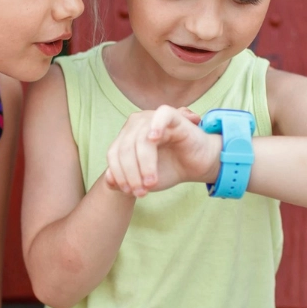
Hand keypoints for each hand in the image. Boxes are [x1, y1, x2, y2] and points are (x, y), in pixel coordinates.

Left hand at [103, 105, 220, 195]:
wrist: (197, 166)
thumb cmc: (169, 169)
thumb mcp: (143, 180)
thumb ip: (123, 181)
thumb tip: (109, 180)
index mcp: (126, 137)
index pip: (113, 153)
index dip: (119, 174)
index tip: (129, 192)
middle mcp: (137, 124)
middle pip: (125, 148)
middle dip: (131, 173)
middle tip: (141, 192)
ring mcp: (153, 118)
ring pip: (140, 139)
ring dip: (144, 164)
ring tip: (151, 182)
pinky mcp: (174, 116)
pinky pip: (162, 115)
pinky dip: (156, 125)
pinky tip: (154, 139)